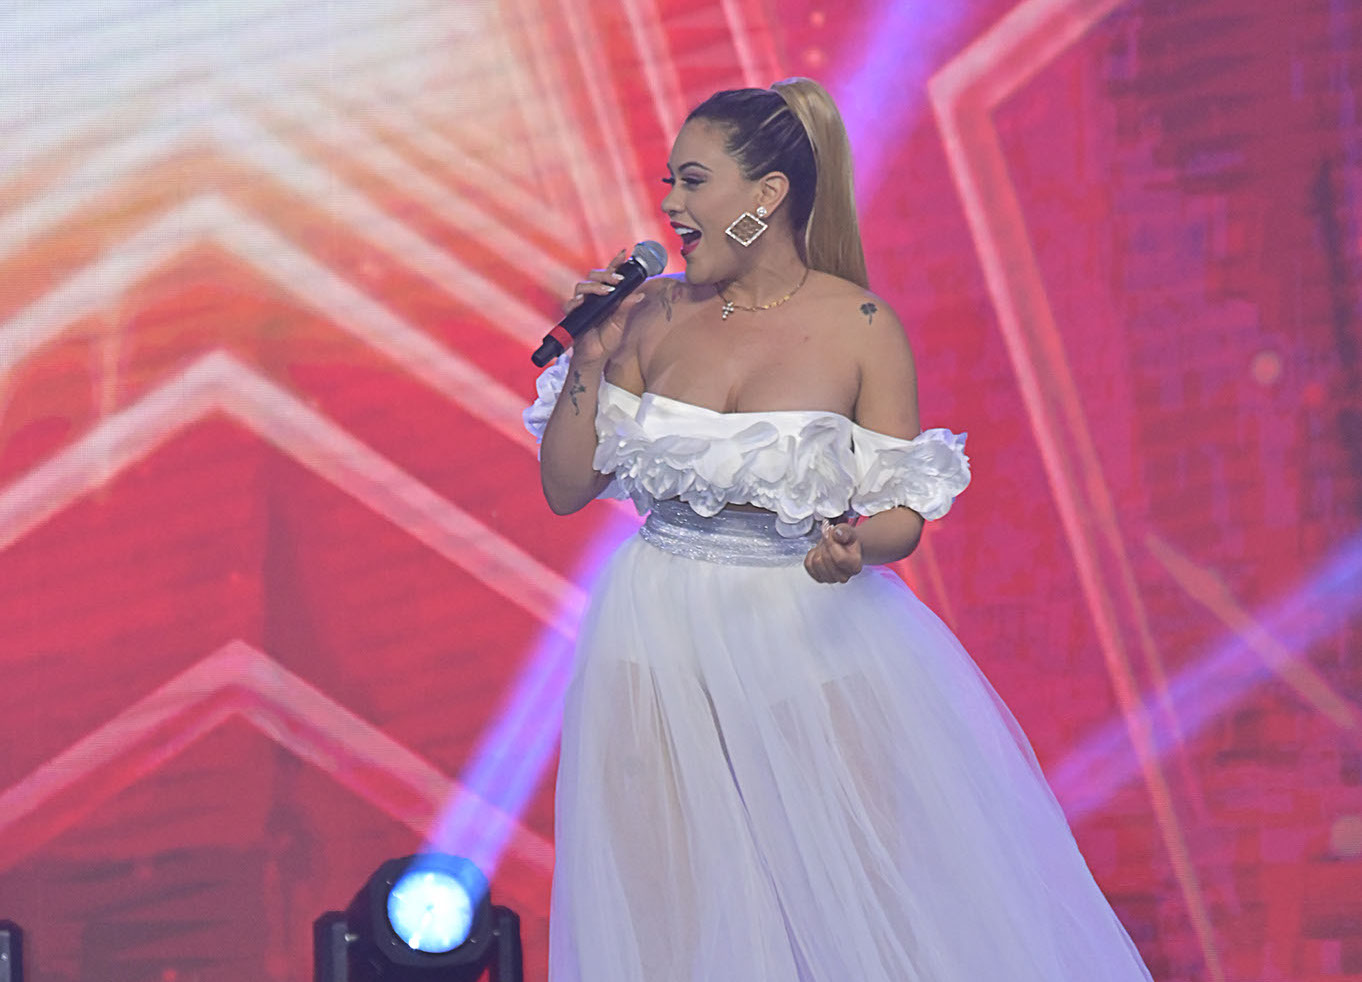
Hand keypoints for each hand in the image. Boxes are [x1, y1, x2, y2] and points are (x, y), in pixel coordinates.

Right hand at [563, 248, 644, 363]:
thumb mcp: (620, 323)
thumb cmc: (607, 338)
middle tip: (618, 279)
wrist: (596, 357)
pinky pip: (570, 305)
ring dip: (594, 286)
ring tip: (607, 291)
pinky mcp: (572, 315)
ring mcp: (581, 304)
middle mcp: (592, 296)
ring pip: (582, 286)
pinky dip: (575, 302)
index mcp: (605, 295)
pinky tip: (582, 301)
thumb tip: (639, 295)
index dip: (615, 263)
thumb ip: (626, 308)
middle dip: (605, 275)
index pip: (609, 274)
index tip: (623, 253)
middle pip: (593, 276)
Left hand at [803, 522, 863, 582]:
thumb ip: (844, 531)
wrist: (845, 548)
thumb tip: (837, 533)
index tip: (830, 532)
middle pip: (825, 560)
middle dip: (825, 545)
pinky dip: (811, 555)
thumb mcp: (848, 531)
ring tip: (826, 545)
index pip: (840, 558)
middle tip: (829, 537)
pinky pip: (808, 565)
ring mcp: (831, 579)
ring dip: (818, 550)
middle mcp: (844, 576)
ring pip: (816, 563)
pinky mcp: (820, 578)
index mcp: (855, 566)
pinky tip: (820, 551)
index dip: (832, 543)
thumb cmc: (848, 541)